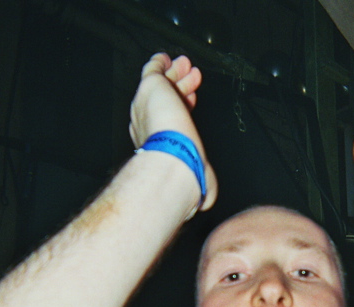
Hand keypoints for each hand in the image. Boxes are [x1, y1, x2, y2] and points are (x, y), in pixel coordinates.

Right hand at [129, 54, 217, 209]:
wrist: (172, 160)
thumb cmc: (183, 172)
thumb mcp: (197, 182)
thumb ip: (200, 185)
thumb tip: (206, 199)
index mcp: (157, 141)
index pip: (171, 118)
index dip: (183, 107)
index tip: (193, 100)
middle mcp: (149, 123)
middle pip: (167, 99)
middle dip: (180, 87)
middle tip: (192, 77)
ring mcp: (148, 104)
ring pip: (162, 83)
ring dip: (176, 74)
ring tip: (187, 66)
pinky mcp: (150, 88)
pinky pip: (152, 69)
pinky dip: (159, 63)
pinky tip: (165, 59)